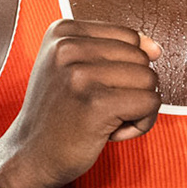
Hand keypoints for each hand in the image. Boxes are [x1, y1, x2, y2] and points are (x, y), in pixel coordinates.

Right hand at [0, 20, 161, 187]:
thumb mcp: (75, 69)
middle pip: (142, 58)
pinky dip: (141, 123)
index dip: (124, 68)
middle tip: (98, 108)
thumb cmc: (59, 114)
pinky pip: (150, 104)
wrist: (30, 156)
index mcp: (63, 31)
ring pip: (150, 80)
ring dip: (137, 107)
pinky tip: (112, 132)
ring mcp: (81, 74)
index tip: (94, 89)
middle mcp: (68, 47)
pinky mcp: (96, 103)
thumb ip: (115, 51)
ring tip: (104, 119)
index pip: (130, 37)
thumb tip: (155, 48)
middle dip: (131, 89)